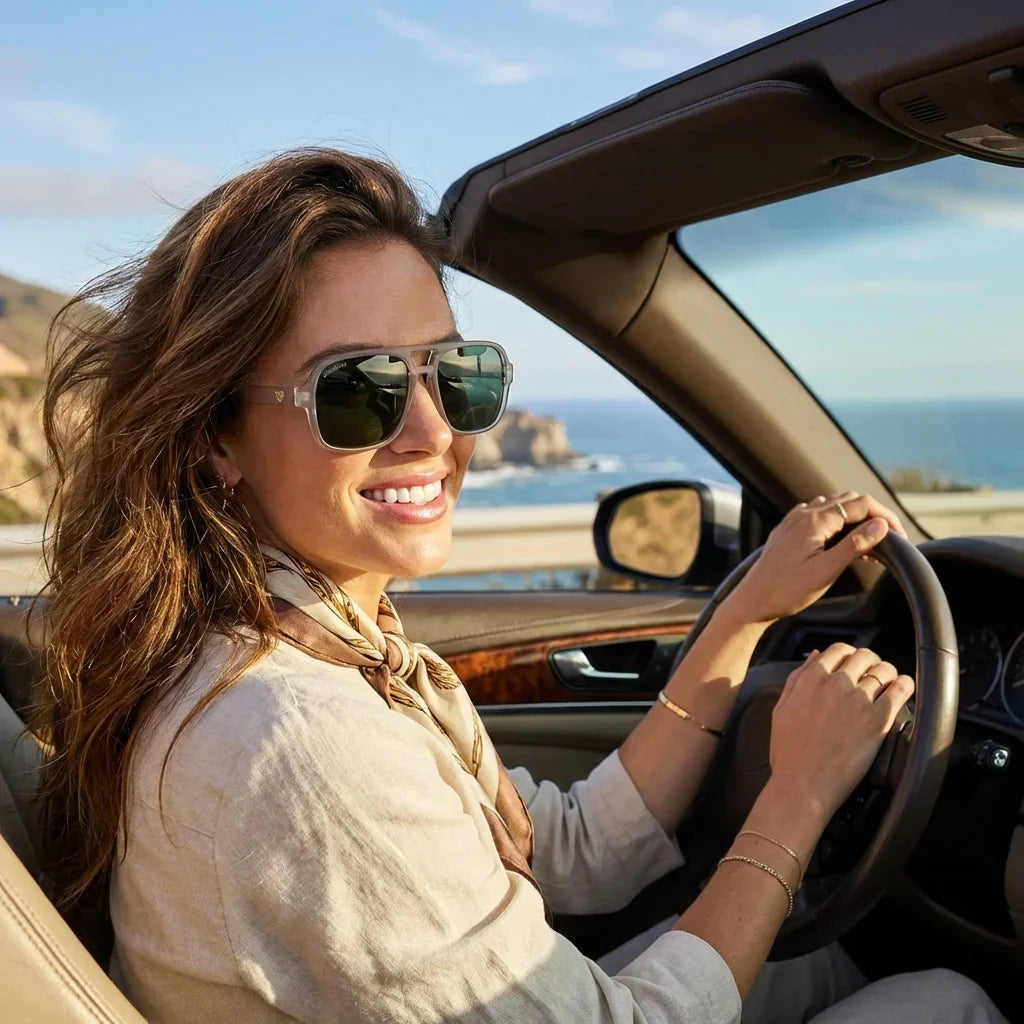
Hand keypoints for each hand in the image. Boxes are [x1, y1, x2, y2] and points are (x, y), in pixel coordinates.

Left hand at [724, 492, 906, 624]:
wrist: (752, 601)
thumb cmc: (786, 590)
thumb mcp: (826, 570)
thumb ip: (854, 545)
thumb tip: (881, 526)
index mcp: (815, 520)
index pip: (861, 504)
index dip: (885, 516)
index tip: (900, 536)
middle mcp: (803, 514)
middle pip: (849, 501)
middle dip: (873, 516)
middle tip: (889, 540)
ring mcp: (794, 521)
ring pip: (834, 507)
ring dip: (856, 520)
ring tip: (868, 546)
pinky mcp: (789, 531)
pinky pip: (819, 516)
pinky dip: (837, 524)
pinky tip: (842, 543)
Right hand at [768, 644, 914, 819]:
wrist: (803, 784)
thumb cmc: (789, 753)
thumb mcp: (781, 709)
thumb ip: (796, 680)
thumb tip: (814, 657)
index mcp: (811, 679)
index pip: (838, 650)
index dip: (849, 654)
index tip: (854, 664)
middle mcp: (836, 683)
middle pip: (864, 657)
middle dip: (870, 662)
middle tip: (873, 674)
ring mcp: (858, 699)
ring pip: (883, 670)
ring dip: (888, 673)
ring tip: (889, 682)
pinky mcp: (878, 719)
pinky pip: (900, 690)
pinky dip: (905, 684)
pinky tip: (904, 688)